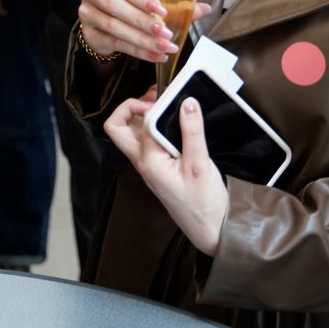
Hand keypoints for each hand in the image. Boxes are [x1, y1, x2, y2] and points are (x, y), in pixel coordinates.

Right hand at [75, 0, 210, 63]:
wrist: (101, 13)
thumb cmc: (127, 0)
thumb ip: (173, 3)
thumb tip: (204, 8)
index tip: (162, 11)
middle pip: (116, 8)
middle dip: (143, 23)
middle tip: (167, 34)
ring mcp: (87, 13)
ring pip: (115, 27)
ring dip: (142, 39)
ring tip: (165, 47)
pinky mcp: (89, 33)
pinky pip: (116, 43)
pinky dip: (138, 51)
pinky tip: (155, 55)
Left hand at [103, 93, 227, 256]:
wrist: (211, 230)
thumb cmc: (204, 204)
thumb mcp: (200, 165)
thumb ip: (192, 132)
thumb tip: (187, 102)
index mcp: (148, 161)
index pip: (141, 122)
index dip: (154, 105)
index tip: (173, 96)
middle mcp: (142, 162)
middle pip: (117, 128)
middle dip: (131, 107)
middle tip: (157, 97)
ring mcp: (147, 165)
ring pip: (130, 133)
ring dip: (142, 115)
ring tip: (166, 104)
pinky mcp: (157, 167)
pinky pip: (146, 141)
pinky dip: (154, 127)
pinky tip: (174, 122)